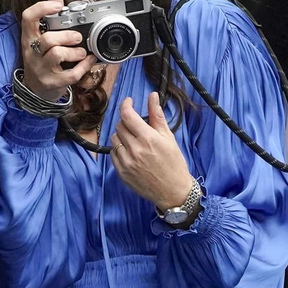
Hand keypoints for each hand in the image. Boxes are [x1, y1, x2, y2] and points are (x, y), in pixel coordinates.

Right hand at [20, 0, 97, 99]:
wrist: (35, 90)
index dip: (42, 8)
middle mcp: (32, 53)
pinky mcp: (51, 83)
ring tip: (81, 52)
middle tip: (77, 37)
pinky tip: (88, 61)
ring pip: (57, 55)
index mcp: (29, 38)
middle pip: (48, 39)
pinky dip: (84, 67)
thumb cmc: (41, 60)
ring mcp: (41, 69)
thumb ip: (49, 15)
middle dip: (67, 36)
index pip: (28, 18)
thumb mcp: (41, 38)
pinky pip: (70, 74)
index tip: (58, 7)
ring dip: (75, 52)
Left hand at [111, 92, 193, 209]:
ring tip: (134, 141)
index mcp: (148, 138)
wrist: (173, 191)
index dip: (126, 105)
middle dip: (127, 122)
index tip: (129, 102)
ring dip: (122, 136)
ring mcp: (126, 162)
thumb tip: (152, 95)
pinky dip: (120, 149)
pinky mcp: (121, 172)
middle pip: (120, 126)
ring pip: (115, 139)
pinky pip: (113, 154)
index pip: (127, 115)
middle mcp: (134, 149)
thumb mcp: (168, 137)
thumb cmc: (174, 163)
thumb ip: (157, 115)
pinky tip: (131, 153)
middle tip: (137, 126)